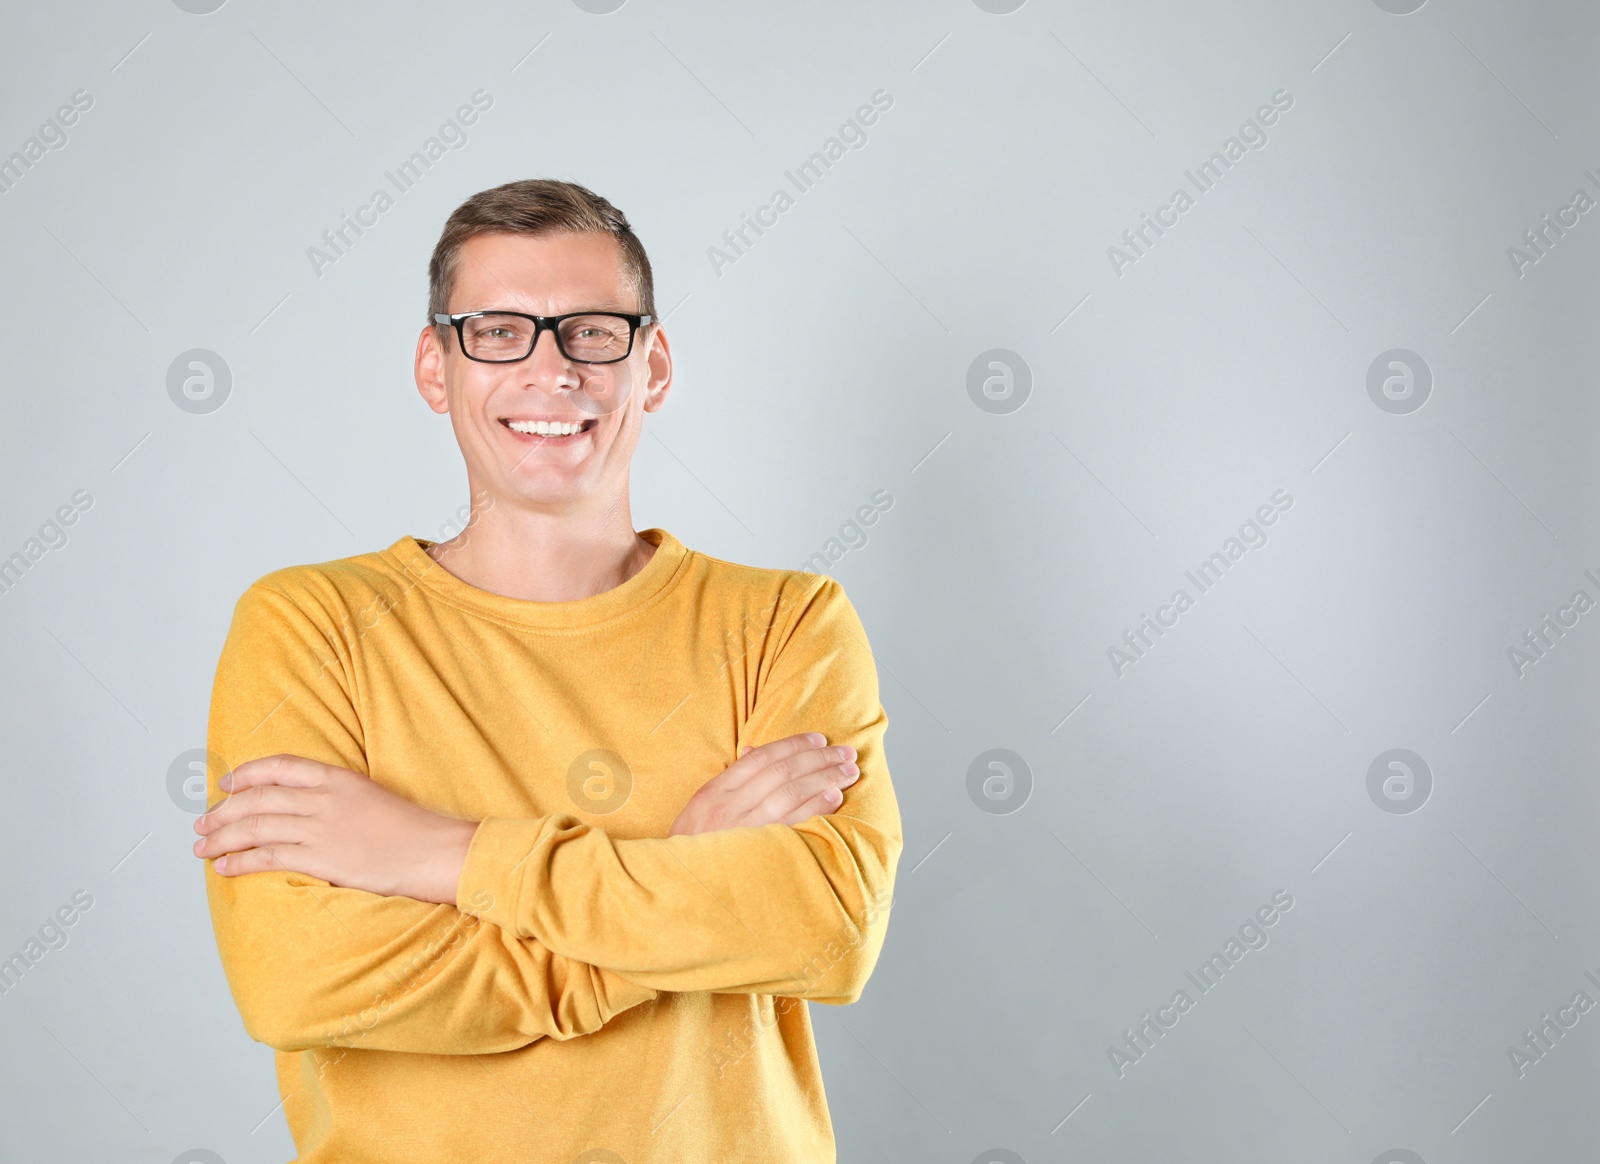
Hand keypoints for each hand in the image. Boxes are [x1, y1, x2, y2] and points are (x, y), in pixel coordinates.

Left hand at [193, 755, 478, 904]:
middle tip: (203, 823)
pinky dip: (241, 861)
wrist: (433, 850)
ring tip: (203, 847)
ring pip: (256, 828)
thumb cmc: (413, 829)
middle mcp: (324, 799)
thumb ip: (339, 799)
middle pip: (259, 799)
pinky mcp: (320, 858)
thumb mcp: (374, 797)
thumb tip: (310, 810)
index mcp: (338, 779)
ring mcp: (320, 829)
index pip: (280, 768)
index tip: (227, 784)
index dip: (248, 775)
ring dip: (223, 838)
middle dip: (224, 811)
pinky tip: (225, 867)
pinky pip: (268, 857)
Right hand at [668, 732, 858, 836]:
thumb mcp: (702, 810)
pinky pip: (793, 823)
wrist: (677, 888)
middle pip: (782, 771)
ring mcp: (743, 829)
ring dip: (824, 778)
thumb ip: (731, 782)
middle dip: (818, 758)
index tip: (820, 740)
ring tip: (848, 772)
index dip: (794, 745)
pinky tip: (834, 797)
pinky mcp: (758, 852)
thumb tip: (755, 750)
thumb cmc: (694, 848)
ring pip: (790, 792)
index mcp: (714, 792)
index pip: (761, 758)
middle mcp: (728, 807)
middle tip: (845, 753)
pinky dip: (815, 807)